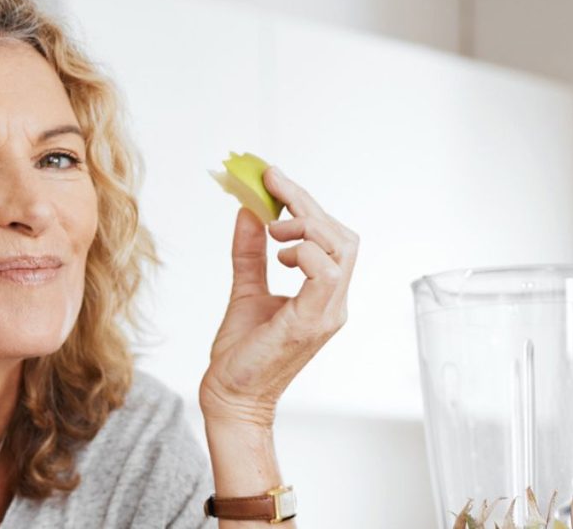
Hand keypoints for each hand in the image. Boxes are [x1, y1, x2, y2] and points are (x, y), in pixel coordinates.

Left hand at [200, 166, 358, 426]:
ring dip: (306, 226)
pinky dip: (304, 252)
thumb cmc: (241, 353)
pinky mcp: (312, 322)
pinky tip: (279, 255)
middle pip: (342, 236)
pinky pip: (325, 274)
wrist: (230, 396)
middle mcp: (334, 302)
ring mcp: (328, 313)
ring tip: (273, 231)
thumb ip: (250, 253)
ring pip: (340, 248)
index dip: (306, 203)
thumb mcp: (246, 289)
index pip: (332, 237)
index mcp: (323, 294)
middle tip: (271, 187)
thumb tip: (248, 212)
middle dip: (307, 204)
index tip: (273, 177)